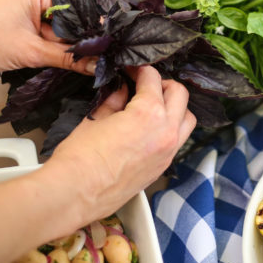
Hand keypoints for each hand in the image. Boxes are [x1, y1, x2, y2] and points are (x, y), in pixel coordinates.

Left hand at [0, 0, 95, 74]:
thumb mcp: (31, 52)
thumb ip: (68, 58)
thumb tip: (98, 65)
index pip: (78, 9)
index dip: (88, 32)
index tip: (101, 53)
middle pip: (69, 19)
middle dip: (73, 42)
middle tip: (88, 63)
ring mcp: (29, 4)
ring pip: (58, 28)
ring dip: (60, 46)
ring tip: (68, 63)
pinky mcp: (22, 17)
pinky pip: (46, 31)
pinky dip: (49, 46)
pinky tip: (53, 58)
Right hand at [45, 66, 195, 224]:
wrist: (75, 194)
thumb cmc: (80, 157)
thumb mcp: (96, 118)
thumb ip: (115, 100)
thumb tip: (123, 90)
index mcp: (149, 113)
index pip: (153, 78)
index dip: (139, 69)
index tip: (130, 70)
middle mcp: (166, 131)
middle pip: (180, 94)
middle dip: (163, 84)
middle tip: (144, 85)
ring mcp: (168, 152)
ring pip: (187, 119)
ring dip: (175, 107)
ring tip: (153, 106)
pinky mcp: (162, 168)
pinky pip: (178, 140)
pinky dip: (171, 128)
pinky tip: (151, 128)